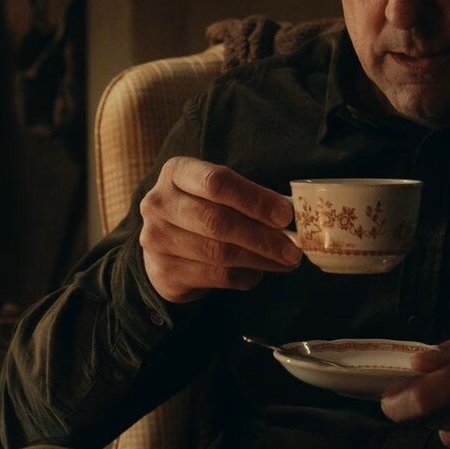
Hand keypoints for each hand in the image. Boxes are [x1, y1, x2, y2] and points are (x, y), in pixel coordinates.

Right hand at [138, 157, 301, 304]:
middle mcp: (159, 203)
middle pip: (217, 221)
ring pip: (218, 253)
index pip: (217, 182)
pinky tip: (258, 272)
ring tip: (285, 261)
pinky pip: (215, 276)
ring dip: (260, 259)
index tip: (285, 216)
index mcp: (177, 172)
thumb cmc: (202, 210)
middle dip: (262, 237)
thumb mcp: (219, 194)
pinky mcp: (164, 271)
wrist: (163, 246)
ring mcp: (156, 239)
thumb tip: (289, 215)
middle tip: (293, 249)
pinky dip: (244, 276)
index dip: (255, 200)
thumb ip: (249, 199)